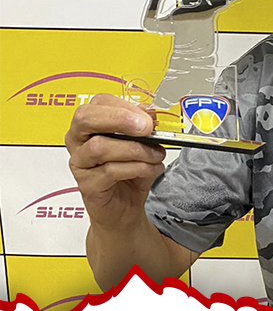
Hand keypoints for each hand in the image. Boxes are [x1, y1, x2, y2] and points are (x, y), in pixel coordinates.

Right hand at [65, 94, 165, 232]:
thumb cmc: (130, 172)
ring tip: (156, 155)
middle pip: (85, 118)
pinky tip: (152, 169)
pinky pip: (111, 171)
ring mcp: (80, 163)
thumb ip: (143, 128)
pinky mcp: (86, 184)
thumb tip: (150, 115)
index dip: (124, 107)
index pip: (99, 103)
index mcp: (91, 124)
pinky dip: (138, 168)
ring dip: (136, 149)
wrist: (125, 207)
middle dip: (119, 119)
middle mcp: (78, 140)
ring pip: (100, 147)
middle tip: (146, 128)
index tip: (147, 117)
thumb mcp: (142, 144)